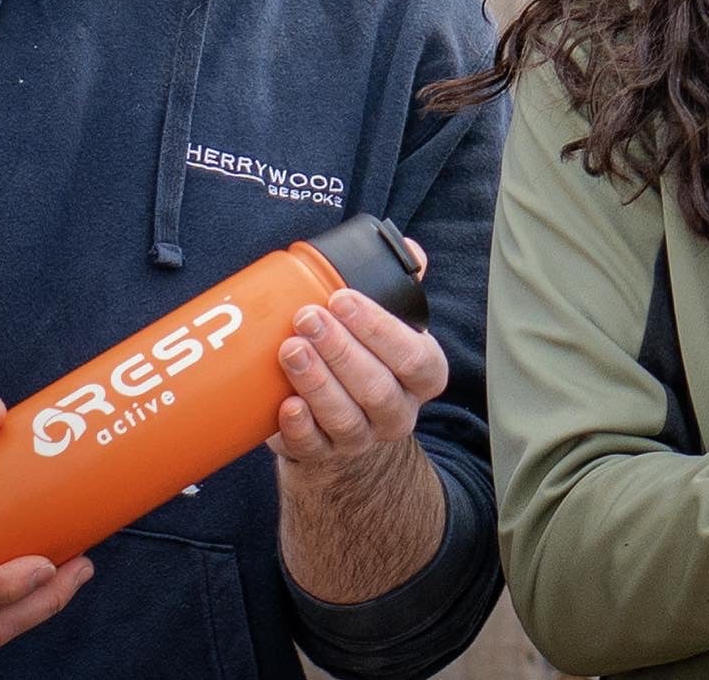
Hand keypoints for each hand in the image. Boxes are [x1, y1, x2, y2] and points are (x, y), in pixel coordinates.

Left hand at [270, 240, 446, 464]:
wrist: (338, 417)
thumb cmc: (365, 352)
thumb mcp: (387, 321)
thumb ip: (399, 284)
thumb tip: (411, 251)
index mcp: (423, 374)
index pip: (414, 356)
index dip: (379, 329)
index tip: (341, 298)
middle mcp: (398, 410)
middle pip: (376, 387)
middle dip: (339, 349)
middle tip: (306, 317)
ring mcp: (362, 438)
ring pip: (345, 417)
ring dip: (316, 382)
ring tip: (289, 349)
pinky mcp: (324, 456)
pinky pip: (314, 447)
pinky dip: (299, 427)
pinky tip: (285, 404)